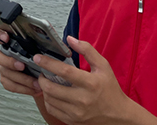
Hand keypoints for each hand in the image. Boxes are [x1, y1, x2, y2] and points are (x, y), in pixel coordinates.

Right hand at [0, 29, 41, 96]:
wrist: (47, 77)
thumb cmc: (44, 61)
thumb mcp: (45, 48)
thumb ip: (41, 41)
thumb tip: (45, 35)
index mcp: (12, 43)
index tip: (6, 39)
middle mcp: (5, 55)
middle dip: (9, 61)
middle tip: (22, 66)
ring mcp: (5, 68)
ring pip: (6, 73)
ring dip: (22, 79)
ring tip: (36, 83)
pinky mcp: (7, 80)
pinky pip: (10, 85)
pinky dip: (23, 88)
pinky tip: (33, 89)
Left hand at [33, 36, 156, 124]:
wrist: (118, 115)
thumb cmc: (110, 89)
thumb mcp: (103, 66)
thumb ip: (87, 50)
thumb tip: (70, 39)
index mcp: (91, 83)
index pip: (64, 72)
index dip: (48, 63)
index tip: (38, 57)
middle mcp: (83, 99)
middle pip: (52, 88)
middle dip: (42, 78)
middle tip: (42, 72)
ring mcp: (77, 112)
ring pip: (49, 99)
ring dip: (44, 89)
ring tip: (47, 82)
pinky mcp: (73, 120)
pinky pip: (52, 110)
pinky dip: (48, 100)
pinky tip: (52, 94)